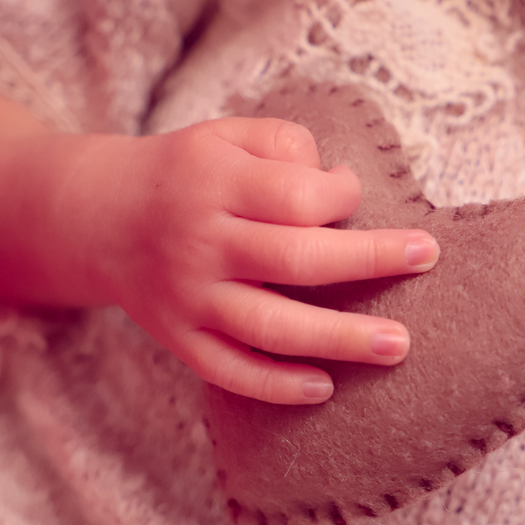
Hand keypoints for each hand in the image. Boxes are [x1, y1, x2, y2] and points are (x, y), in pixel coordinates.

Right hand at [97, 117, 439, 403]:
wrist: (99, 219)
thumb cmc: (185, 174)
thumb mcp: (224, 135)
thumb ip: (284, 145)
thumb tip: (338, 185)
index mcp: (214, 183)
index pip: (296, 195)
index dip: (341, 195)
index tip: (352, 195)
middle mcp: (200, 242)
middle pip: (296, 259)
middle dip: (369, 261)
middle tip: (425, 258)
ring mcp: (189, 298)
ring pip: (270, 326)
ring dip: (339, 339)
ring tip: (397, 345)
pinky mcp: (179, 339)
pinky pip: (230, 371)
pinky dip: (276, 386)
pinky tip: (323, 389)